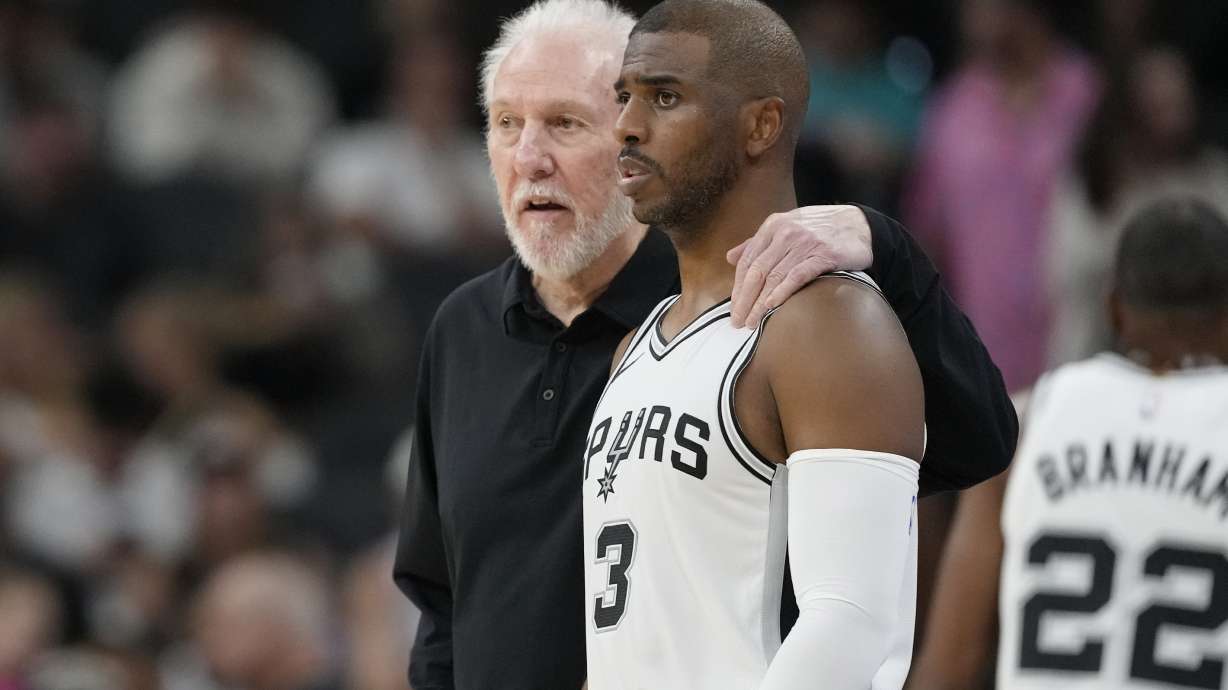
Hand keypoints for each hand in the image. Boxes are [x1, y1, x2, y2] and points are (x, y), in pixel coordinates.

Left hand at [728, 205, 872, 327]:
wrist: (861, 225)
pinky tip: (772, 307)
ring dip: (760, 303)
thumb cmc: (821, 229)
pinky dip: (782, 292)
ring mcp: (804, 243)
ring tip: (752, 322)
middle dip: (744, 299)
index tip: (734, 308)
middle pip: (757, 271)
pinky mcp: (823, 255)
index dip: (738, 287)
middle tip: (738, 321)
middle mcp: (786, 232)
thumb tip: (730, 257)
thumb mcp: (786, 228)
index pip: (748, 260)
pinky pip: (797, 276)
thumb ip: (757, 243)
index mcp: (773, 226)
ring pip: (774, 276)